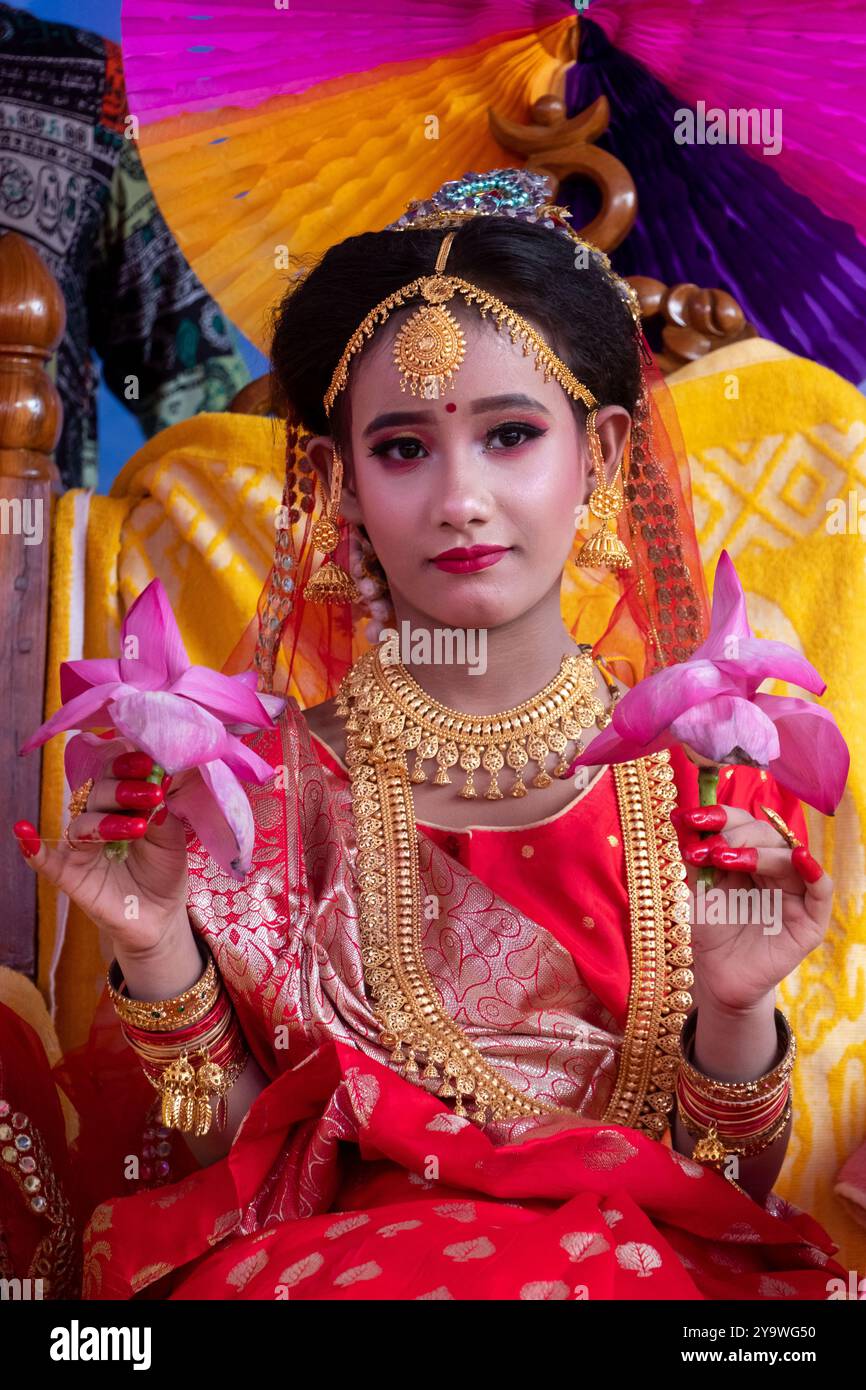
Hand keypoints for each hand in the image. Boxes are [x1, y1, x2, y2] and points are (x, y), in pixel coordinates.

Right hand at [13, 749, 191, 957]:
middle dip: (123, 790)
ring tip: (137, 829)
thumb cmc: (163, 870)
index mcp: (120, 803)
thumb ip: (163, 812)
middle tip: (151, 793)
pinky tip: (23, 831)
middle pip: (98, 794)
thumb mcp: (172, 839)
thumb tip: (160, 780)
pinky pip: (44, 860)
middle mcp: (96, 818)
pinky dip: (32, 847)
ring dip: (106, 822)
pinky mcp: (68, 874)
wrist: (159, 917)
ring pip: (82, 824)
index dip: (129, 766)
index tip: (149, 762)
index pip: (117, 775)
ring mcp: (80, 846)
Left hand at [673, 804, 831, 1014]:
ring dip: (759, 852)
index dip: (719, 816)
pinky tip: (799, 858)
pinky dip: (814, 872)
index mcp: (748, 855)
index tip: (690, 816)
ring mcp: (794, 892)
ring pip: (789, 857)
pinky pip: (822, 890)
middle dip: (735, 835)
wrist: (717, 976)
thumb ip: (695, 856)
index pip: (740, 824)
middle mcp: (774, 868)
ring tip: (725, 858)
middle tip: (709, 849)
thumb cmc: (710, 930)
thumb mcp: (697, 889)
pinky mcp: (810, 920)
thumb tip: (680, 815)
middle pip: (765, 834)